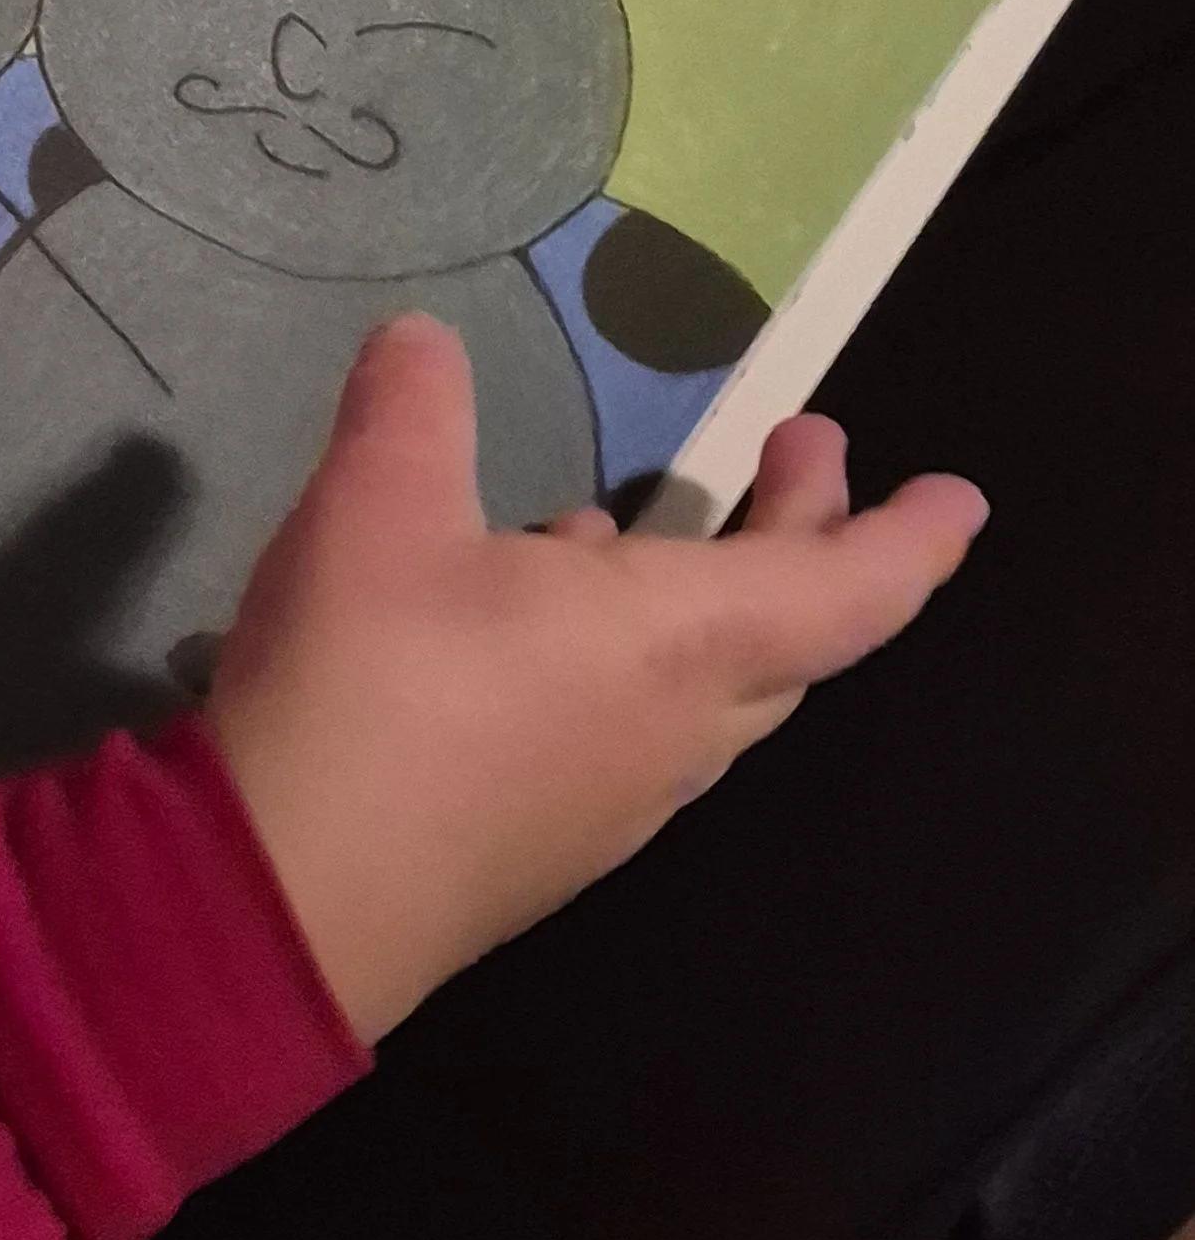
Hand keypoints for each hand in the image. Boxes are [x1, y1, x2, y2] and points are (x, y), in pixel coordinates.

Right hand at [205, 315, 985, 1041]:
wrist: (283, 899)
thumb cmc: (370, 684)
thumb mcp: (376, 506)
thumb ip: (413, 408)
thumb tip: (424, 340)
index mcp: (679, 642)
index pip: (847, 592)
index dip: (908, 538)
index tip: (955, 496)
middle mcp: (675, 729)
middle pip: (788, 635)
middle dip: (803, 534)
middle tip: (795, 451)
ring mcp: (612, 801)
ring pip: (709, 692)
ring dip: (707, 599)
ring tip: (617, 524)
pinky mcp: (544, 843)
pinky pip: (629, 732)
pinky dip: (622, 657)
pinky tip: (522, 625)